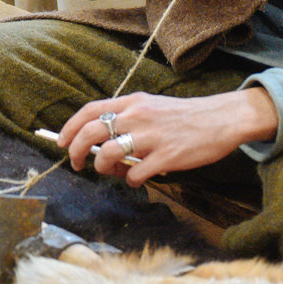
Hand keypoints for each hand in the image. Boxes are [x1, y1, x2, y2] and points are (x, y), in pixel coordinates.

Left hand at [56, 89, 278, 187]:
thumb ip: (128, 119)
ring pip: (109, 154)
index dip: (69, 128)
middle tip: (76, 163)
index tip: (61, 142)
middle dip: (76, 151)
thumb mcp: (152, 107)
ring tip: (112, 171)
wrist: (221, 118)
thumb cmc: (185, 116)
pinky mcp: (167, 156)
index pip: (90, 111)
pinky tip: (138, 178)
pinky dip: (131, 181)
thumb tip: (101, 142)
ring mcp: (152, 136)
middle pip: (91, 132)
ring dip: (103, 167)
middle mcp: (138, 115)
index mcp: (133, 102)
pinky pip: (135, 174)